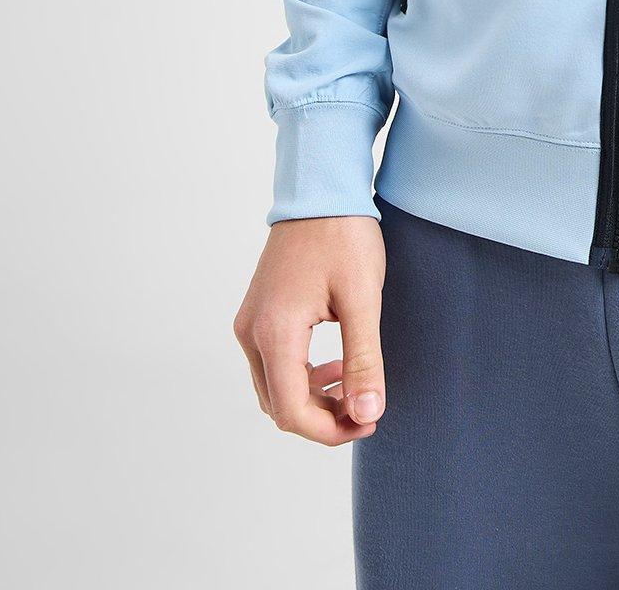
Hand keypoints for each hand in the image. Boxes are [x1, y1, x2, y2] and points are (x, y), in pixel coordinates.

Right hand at [233, 216, 386, 444]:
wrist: (320, 188)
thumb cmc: (343, 235)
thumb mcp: (363, 298)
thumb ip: (364, 360)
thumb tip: (367, 412)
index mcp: (274, 332)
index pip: (291, 411)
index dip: (329, 430)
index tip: (368, 420)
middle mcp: (250, 332)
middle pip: (279, 404)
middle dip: (322, 418)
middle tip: (366, 408)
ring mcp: (250, 322)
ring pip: (274, 387)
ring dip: (312, 398)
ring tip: (354, 385)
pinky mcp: (257, 313)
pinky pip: (273, 363)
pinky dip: (301, 375)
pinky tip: (335, 364)